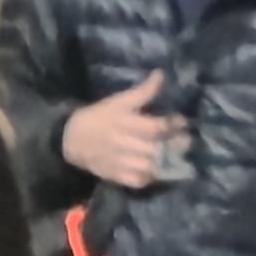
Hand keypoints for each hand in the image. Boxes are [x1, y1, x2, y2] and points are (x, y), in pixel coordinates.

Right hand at [61, 85, 190, 190]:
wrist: (71, 139)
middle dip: (175, 144)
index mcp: (125, 122)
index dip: (173, 124)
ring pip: (150, 166)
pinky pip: (139, 181)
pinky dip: (149, 177)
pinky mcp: (117, 176)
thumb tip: (161, 74)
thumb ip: (143, 91)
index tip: (181, 121)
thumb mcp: (119, 101)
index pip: (156, 127)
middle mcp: (125, 143)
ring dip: (165, 161)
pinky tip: (155, 170)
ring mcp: (121, 162)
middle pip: (157, 148)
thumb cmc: (99, 116)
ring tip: (174, 154)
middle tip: (184, 139)